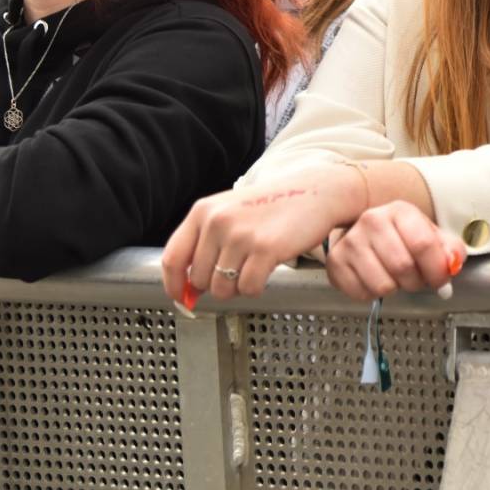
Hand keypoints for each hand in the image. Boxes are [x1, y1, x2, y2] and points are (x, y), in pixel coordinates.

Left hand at [160, 165, 367, 304]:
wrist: (316, 193)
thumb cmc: (274, 205)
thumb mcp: (231, 212)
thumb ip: (205, 242)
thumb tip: (188, 288)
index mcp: (203, 211)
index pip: (172, 258)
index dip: (174, 284)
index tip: (180, 296)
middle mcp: (218, 221)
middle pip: (199, 279)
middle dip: (217, 284)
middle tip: (238, 271)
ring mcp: (241, 235)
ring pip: (222, 288)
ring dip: (238, 287)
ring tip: (254, 267)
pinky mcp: (265, 249)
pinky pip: (248, 288)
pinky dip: (256, 287)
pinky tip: (266, 270)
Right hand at [326, 201, 467, 301]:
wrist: (366, 235)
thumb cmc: (402, 238)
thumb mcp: (432, 236)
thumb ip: (451, 250)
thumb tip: (452, 263)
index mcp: (400, 211)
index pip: (423, 244)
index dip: (437, 270)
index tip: (441, 278)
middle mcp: (372, 221)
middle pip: (403, 267)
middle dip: (417, 282)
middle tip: (416, 278)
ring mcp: (351, 241)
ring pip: (383, 285)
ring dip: (395, 288)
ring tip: (395, 276)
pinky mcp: (335, 263)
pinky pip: (362, 294)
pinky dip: (373, 294)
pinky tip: (375, 278)